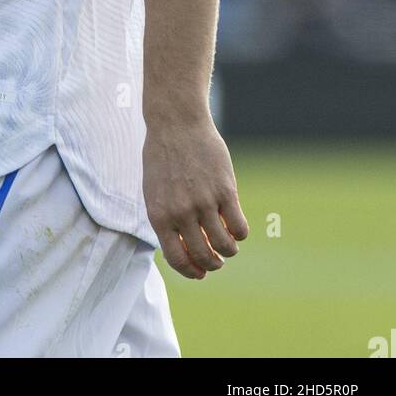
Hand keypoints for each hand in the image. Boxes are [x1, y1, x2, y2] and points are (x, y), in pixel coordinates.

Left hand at [142, 113, 248, 278]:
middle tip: (218, 261)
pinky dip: (241, 233)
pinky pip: (239, 226)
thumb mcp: (154, 191)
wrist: (176, 122)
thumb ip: (166, 219)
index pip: (177, 260)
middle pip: (203, 256)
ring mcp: (204, 202)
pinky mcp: (225, 190)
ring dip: (229, 251)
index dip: (192, 272)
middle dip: (213, 264)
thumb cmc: (163, 156)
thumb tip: (184, 248)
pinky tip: (237, 227)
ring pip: (225, 245)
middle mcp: (181, 213)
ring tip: (229, 245)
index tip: (201, 273)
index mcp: (160, 215)